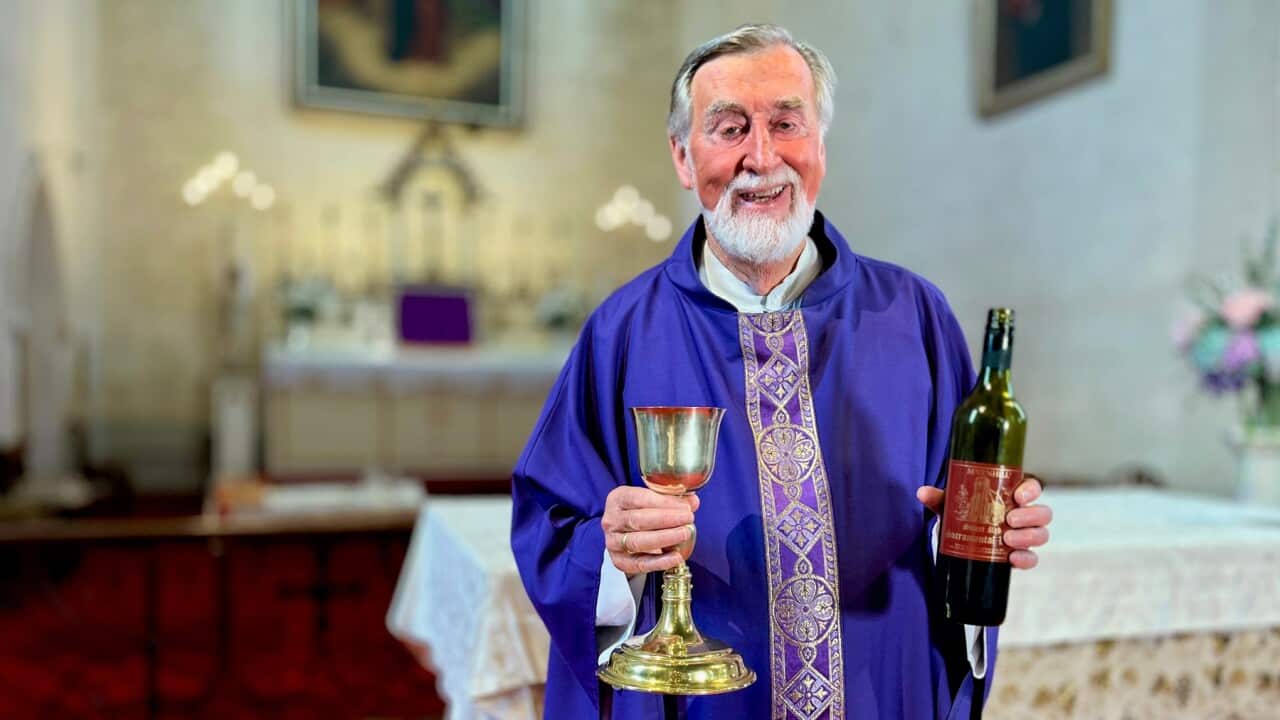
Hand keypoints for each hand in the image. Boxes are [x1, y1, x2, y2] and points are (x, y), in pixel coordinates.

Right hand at [602, 486, 698, 575]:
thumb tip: (692, 502)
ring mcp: (612, 542)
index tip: (685, 507)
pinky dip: (659, 561)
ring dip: (664, 538)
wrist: (625, 532)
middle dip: (666, 519)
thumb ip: (672, 499)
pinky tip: (676, 556)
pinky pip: (640, 563)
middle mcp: (611, 520)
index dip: (664, 503)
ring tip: (684, 534)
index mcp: (617, 499)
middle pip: (638, 520)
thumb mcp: (652, 499)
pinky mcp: (619, 561)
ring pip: (637, 541)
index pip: (639, 498)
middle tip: (688, 519)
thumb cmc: (641, 511)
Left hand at [916, 473, 1051, 569]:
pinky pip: (1032, 558)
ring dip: (1028, 537)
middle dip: (1030, 516)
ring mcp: (1025, 536)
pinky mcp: (1021, 555)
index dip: (1031, 491)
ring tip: (1007, 540)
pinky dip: (1025, 559)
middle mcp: (1024, 515)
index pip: (1033, 487)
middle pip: (1042, 513)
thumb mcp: (953, 505)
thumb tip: (922, 492)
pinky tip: (1012, 559)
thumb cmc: (964, 513)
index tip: (1018, 496)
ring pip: (1041, 534)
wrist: (963, 538)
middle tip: (1009, 520)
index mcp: (1012, 495)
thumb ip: (939, 498)